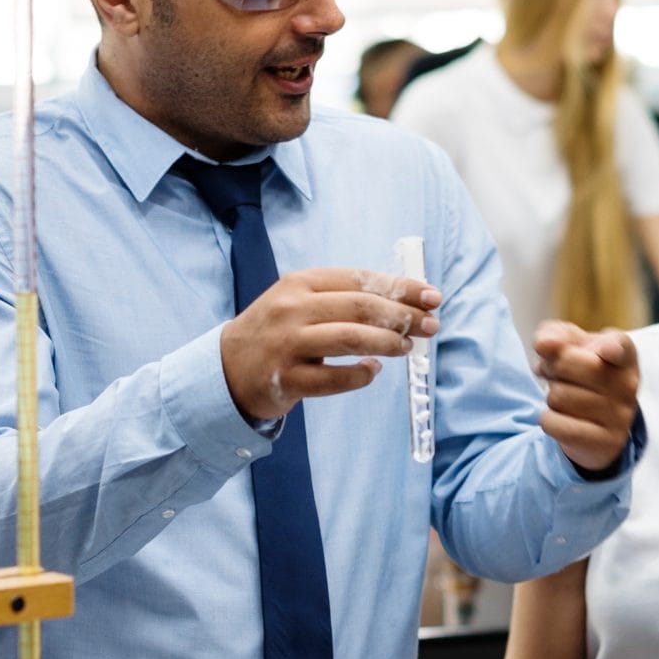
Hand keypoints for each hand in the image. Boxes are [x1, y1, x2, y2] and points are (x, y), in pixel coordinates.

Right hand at [217, 268, 438, 424]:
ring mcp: (288, 344)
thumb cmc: (275, 332)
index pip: (361, 279)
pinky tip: (372, 370)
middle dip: (404, 315)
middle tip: (431, 325)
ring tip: (407, 348)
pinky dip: (361, 374)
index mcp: (300, 282)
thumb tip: (403, 301)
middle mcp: (293, 308)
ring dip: (388, 342)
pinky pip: (335, 379)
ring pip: (351, 339)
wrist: (226, 369)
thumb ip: (343, 298)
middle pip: (361, 306)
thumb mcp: (300, 301)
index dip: (401, 288)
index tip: (432, 296)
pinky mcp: (286, 379)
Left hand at [529, 323, 639, 472]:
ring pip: (558, 396)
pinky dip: (548, 420)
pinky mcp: (606, 442)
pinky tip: (561, 418)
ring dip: (550, 396)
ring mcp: (619, 416)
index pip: (619, 346)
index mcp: (624, 354)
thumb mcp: (570, 346)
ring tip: (563, 397)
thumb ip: (554, 334)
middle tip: (555, 373)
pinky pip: (556, 424)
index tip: (607, 349)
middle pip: (568, 362)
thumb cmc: (581, 373)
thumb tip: (543, 344)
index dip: (612, 346)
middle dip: (551, 366)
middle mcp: (627, 384)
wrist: (598, 423)